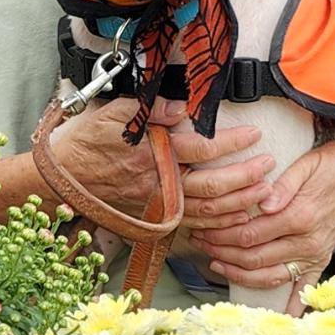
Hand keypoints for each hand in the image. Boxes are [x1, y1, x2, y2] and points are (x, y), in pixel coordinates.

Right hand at [53, 97, 269, 217]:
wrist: (64, 179)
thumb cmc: (90, 141)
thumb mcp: (115, 113)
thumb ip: (152, 108)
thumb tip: (183, 107)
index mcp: (152, 154)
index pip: (201, 148)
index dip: (231, 142)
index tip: (253, 134)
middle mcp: (158, 184)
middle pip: (213, 186)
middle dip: (246, 176)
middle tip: (269, 163)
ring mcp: (158, 206)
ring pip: (208, 211)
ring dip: (240, 202)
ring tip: (265, 190)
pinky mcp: (156, 219)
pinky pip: (195, 227)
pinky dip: (220, 226)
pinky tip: (239, 218)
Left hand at [188, 129, 334, 313]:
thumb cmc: (332, 164)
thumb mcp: (306, 164)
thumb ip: (283, 185)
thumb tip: (264, 203)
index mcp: (300, 216)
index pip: (250, 234)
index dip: (223, 235)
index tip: (205, 230)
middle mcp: (308, 241)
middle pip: (255, 257)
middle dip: (224, 253)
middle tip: (202, 244)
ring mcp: (316, 253)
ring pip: (270, 276)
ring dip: (241, 275)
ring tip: (217, 265)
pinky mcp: (322, 258)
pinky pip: (304, 288)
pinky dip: (290, 305)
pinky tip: (274, 314)